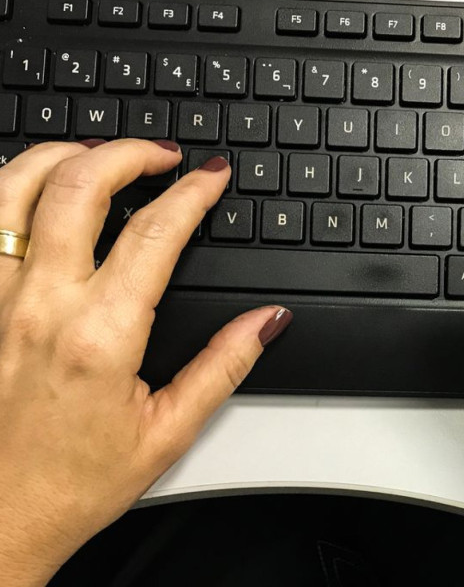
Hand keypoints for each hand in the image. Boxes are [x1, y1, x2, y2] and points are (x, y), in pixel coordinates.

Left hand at [0, 140, 291, 585]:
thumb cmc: (74, 481)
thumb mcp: (169, 430)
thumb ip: (224, 366)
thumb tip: (266, 321)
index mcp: (100, 336)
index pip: (155, 232)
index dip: (192, 192)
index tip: (211, 176)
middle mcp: (40, 306)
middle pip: (82, 186)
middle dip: (131, 153)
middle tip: (163, 155)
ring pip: (16, 188)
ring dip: (64, 155)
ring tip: (100, 155)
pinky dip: (11, 188)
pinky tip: (38, 189)